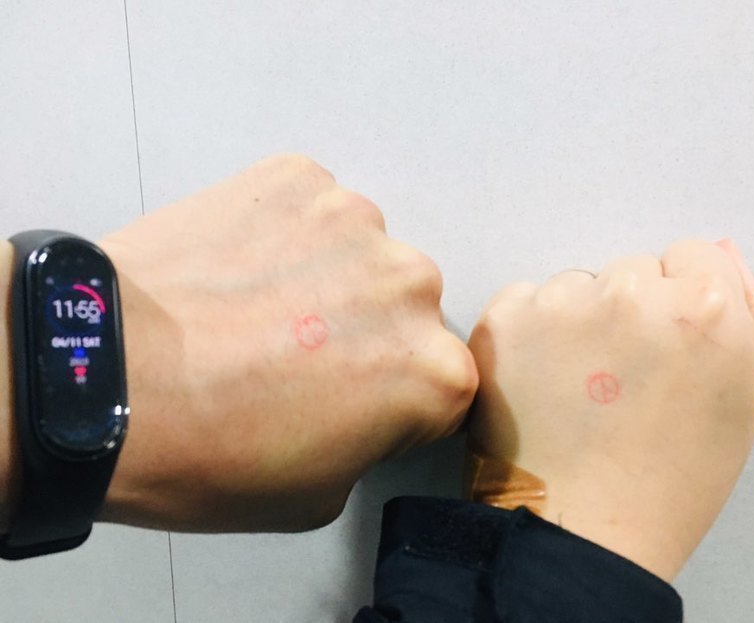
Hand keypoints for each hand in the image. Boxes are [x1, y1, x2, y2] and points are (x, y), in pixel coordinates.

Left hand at [98, 155, 477, 531]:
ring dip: (327, 276)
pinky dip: (286, 233)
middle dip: (367, 331)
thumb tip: (363, 399)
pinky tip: (238, 265)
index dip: (393, 401)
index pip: (441, 384)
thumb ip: (372, 437)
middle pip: (407, 309)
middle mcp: (414, 284)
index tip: (349, 404)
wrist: (104, 378)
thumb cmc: (207, 450)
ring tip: (257, 306)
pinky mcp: (297, 178)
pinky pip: (311, 209)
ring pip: (360, 251)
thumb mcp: (319, 493)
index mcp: (434, 372)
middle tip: (295, 354)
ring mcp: (355, 220)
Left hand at [465, 240, 753, 580]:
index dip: (680, 305)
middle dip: (629, 312)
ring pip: (576, 285)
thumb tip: (720, 251)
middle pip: (633, 270)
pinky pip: (525, 300)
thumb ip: (750, 313)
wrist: (581, 531)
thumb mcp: (744, 399)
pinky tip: (540, 383)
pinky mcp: (504, 320)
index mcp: (704, 309)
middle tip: (618, 380)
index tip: (662, 348)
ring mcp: (561, 305)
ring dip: (576, 320)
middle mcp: (631, 294)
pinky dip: (529, 331)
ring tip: (577, 390)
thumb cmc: (668, 481)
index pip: (693, 257)